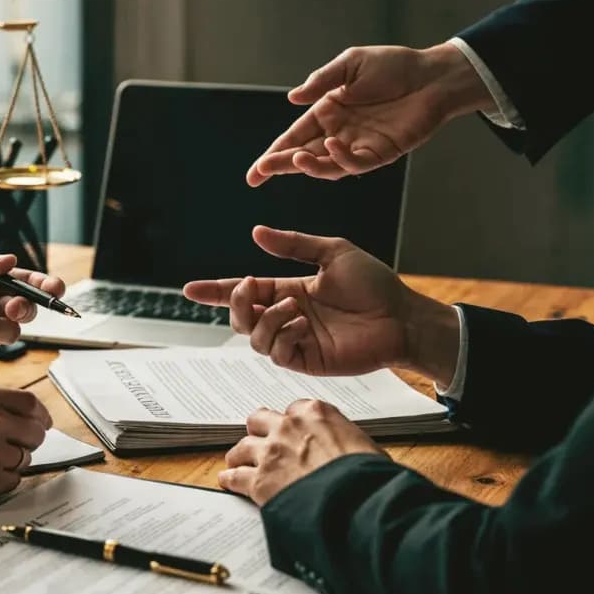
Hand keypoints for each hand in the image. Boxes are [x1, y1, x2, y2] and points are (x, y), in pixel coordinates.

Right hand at [184, 225, 459, 383]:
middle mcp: (288, 316)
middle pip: (241, 318)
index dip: (216, 291)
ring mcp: (297, 340)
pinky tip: (302, 323)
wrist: (403, 315)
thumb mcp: (332, 252)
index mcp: (289, 291)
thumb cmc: (374, 284)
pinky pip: (278, 353)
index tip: (190, 289)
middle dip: (236, 303)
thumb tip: (256, 233)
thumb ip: (293, 244)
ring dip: (265, 319)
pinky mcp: (309, 360)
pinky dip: (282, 335)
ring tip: (293, 307)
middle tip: (250, 286)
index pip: (245, 292)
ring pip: (255, 338)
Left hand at [219, 400, 386, 505]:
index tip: (290, 430)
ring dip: (240, 454)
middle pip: (261, 420)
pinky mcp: (260, 480)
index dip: (291, 423)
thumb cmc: (367, 476)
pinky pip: (236, 476)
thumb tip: (347, 452)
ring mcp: (271, 452)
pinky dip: (230, 478)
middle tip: (260, 440)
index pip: (294, 409)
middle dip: (259, 430)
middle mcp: (289, 427)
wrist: (357, 502)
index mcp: (316, 413)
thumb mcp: (363, 445)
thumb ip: (344, 440)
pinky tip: (228, 480)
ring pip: (243, 446)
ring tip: (237, 460)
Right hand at [246, 42, 493, 185]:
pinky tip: (334, 146)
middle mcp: (339, 132)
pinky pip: (355, 163)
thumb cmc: (393, 66)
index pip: (293, 137)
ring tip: (296, 159)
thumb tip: (292, 98)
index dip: (273, 155)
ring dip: (309, 166)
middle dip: (281, 165)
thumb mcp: (350, 64)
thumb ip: (321, 82)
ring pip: (326, 165)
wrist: (432, 76)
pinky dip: (341, 159)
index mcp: (327, 111)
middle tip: (262, 173)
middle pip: (303, 156)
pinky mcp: (380, 154)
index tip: (256, 173)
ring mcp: (358, 145)